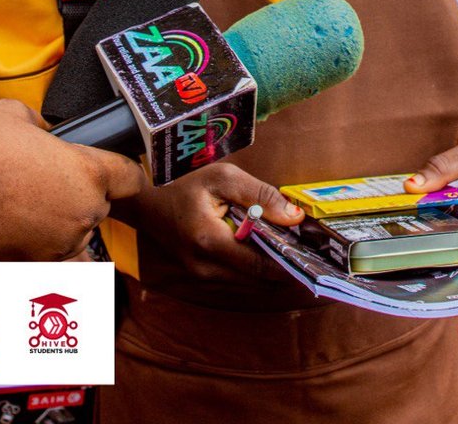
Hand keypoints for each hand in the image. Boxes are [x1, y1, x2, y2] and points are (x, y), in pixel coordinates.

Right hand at [0, 99, 144, 264]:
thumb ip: (42, 125)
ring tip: (38, 214)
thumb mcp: (14, 114)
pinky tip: (35, 247)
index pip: (132, 177)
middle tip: (50, 183)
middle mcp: (82, 213)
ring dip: (66, 229)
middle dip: (82, 195)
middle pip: (102, 206)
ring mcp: (59, 246)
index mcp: (89, 172)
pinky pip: (56, 271)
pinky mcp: (32, 268)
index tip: (120, 170)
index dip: (126, 170)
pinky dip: (50, 263)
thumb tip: (44, 132)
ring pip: (79, 239)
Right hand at [118, 162, 303, 282]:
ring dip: (269, 266)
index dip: (290, 262)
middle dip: (283, 264)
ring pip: (248, 281)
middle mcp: (205, 267)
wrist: (144, 200)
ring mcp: (201, 274)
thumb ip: (261, 196)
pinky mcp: (200, 273)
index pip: (261, 266)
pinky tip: (265, 246)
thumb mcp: (224, 177)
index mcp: (211, 242)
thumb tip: (295, 217)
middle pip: (258, 279)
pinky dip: (253, 265)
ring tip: (290, 244)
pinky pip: (236, 276)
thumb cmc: (183, 182)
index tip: (313, 255)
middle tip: (306, 248)